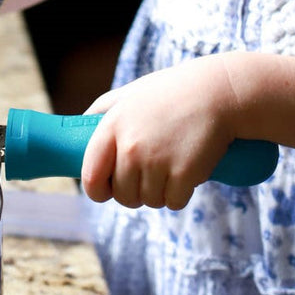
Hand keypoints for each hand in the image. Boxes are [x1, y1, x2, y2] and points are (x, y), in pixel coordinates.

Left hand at [80, 55, 236, 209]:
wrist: (216, 91)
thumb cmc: (171, 91)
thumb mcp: (130, 93)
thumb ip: (101, 110)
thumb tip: (78, 127)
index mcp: (112, 127)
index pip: (91, 178)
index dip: (99, 190)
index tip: (109, 188)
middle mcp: (130, 147)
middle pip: (123, 196)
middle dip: (136, 190)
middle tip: (152, 169)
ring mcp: (157, 162)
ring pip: (149, 202)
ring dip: (160, 191)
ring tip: (171, 163)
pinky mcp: (183, 174)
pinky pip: (174, 203)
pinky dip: (181, 194)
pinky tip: (186, 170)